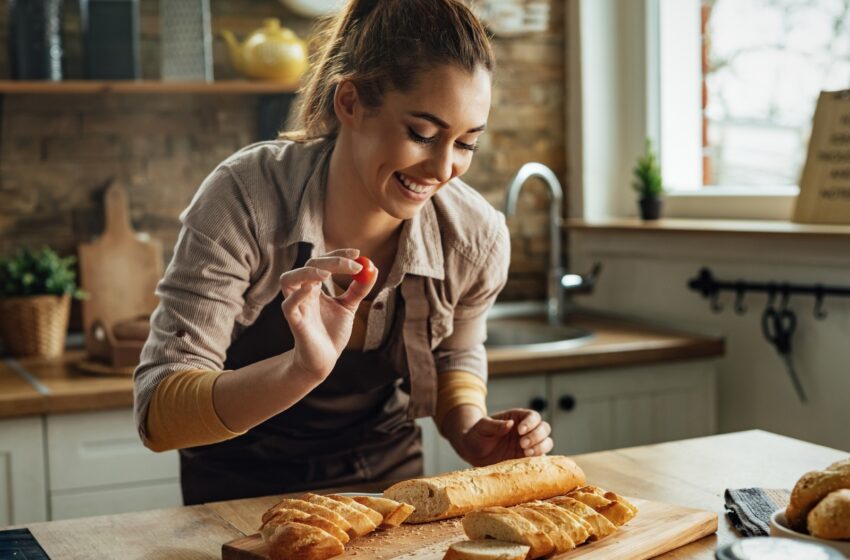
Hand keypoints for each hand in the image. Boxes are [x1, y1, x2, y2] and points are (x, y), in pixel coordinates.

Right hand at [279, 248, 376, 380]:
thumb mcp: (349, 307)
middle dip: (332, 261)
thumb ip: (359, 289)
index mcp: (314, 286)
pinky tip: (311, 289)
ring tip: (327, 273)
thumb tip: (373, 268)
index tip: (357, 253)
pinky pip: (288, 306)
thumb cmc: (332, 332)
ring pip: (288, 279)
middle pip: (309, 265)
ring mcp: (297, 306)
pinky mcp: (295, 323)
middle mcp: (302, 292)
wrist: (324, 360)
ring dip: (307, 272)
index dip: (338, 255)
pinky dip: (297, 296)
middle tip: (355, 265)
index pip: (322, 261)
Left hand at [454, 408, 552, 466]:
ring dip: (541, 447)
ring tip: (526, 453)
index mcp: (517, 418)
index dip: (531, 423)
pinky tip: (528, 461)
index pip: (533, 416)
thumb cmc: (477, 435)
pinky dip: (539, 459)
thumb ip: (495, 425)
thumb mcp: (482, 427)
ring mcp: (528, 445)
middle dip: (537, 436)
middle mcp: (526, 431)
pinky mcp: (527, 459)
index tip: (520, 431)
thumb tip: (510, 424)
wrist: (472, 452)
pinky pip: (541, 458)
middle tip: (522, 444)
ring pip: (547, 442)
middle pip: (544, 428)